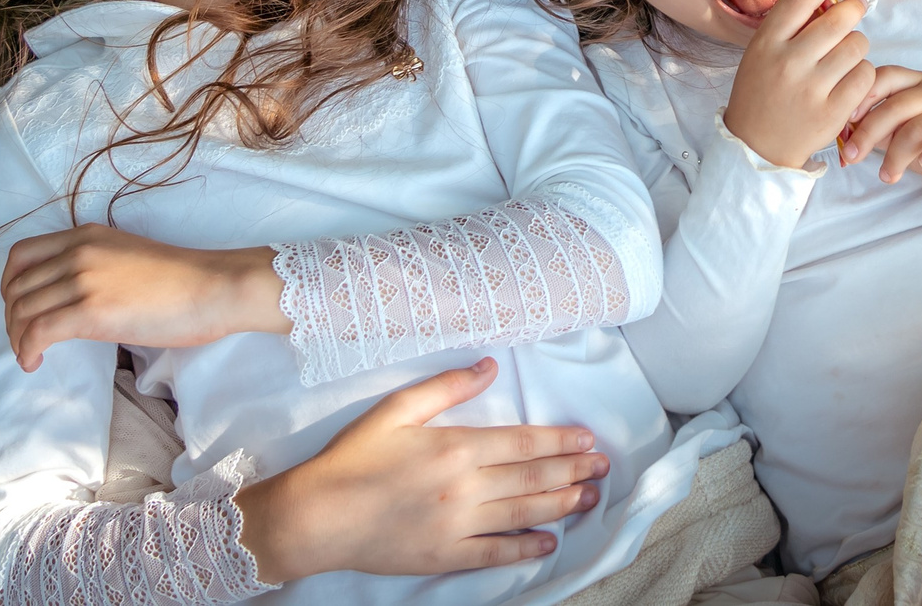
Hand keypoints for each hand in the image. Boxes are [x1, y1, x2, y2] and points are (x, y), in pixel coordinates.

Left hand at [0, 225, 284, 372]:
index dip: (10, 286)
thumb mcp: (127, 256)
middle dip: (11, 319)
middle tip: (25, 340)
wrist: (213, 287)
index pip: (21, 256)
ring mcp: (83, 280)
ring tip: (31, 354)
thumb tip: (70, 297)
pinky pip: (38, 332)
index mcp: (86, 236)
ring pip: (22, 311)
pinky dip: (27, 350)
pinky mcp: (91, 311)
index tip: (20, 309)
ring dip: (17, 339)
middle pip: (16, 287)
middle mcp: (78, 252)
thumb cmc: (182, 279)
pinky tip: (35, 362)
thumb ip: (94, 266)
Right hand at [235, 358, 608, 578]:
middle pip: (532, 477)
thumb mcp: (396, 408)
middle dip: (573, 470)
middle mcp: (465, 487)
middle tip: (603, 466)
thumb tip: (488, 365)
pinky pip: (496, 552)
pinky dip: (525, 547)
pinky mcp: (445, 555)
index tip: (587, 438)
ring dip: (561, 504)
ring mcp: (458, 525)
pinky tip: (548, 542)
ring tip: (589, 497)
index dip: (561, 441)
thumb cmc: (353, 459)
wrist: (318, 516)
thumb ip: (446, 387)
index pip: (524, 443)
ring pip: (523, 512)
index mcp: (456, 446)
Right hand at [721, 0, 876, 168]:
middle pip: (837, 20)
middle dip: (853, 8)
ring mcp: (812, 88)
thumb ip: (788, 29)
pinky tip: (851, 76)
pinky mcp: (833, 112)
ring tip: (848, 51)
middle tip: (857, 6)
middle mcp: (789, 62)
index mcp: (766, 43)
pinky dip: (863, 72)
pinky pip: (864, 75)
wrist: (757, 146)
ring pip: (856, 46)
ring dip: (857, 44)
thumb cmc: (761, 93)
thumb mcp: (760, 54)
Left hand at [838, 67, 921, 201]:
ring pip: (920, 127)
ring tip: (887, 176)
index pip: (887, 76)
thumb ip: (877, 129)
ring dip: (897, 155)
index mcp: (918, 83)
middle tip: (853, 156)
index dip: (863, 96)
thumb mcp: (902, 133)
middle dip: (870, 132)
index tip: (846, 121)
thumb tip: (844, 133)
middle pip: (898, 105)